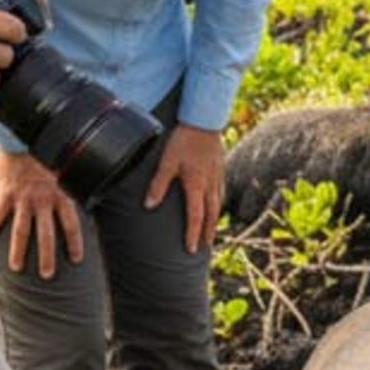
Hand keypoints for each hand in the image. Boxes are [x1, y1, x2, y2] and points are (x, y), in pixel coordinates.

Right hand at [0, 149, 84, 276]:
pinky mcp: (6, 193)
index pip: (70, 225)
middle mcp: (43, 200)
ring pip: (21, 231)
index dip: (74, 243)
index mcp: (61, 195)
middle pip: (46, 235)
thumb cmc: (48, 151)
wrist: (27, 136)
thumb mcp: (66, 168)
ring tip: (16, 267)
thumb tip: (89, 192)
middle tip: (46, 274)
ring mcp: (23, 199)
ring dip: (18, 251)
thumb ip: (72, 184)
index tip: (75, 259)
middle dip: (46, 257)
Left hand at [145, 124, 224, 252]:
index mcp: (196, 185)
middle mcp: (210, 184)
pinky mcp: (220, 168)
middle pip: (211, 214)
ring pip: (218, 203)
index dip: (192, 234)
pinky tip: (215, 203)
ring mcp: (217, 176)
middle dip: (207, 232)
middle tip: (204, 247)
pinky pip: (221, 191)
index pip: (195, 216)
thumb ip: (158, 184)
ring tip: (210, 231)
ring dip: (214, 220)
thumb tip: (149, 206)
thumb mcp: (167, 162)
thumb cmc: (183, 140)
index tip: (190, 249)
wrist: (203, 121)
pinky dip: (217, 203)